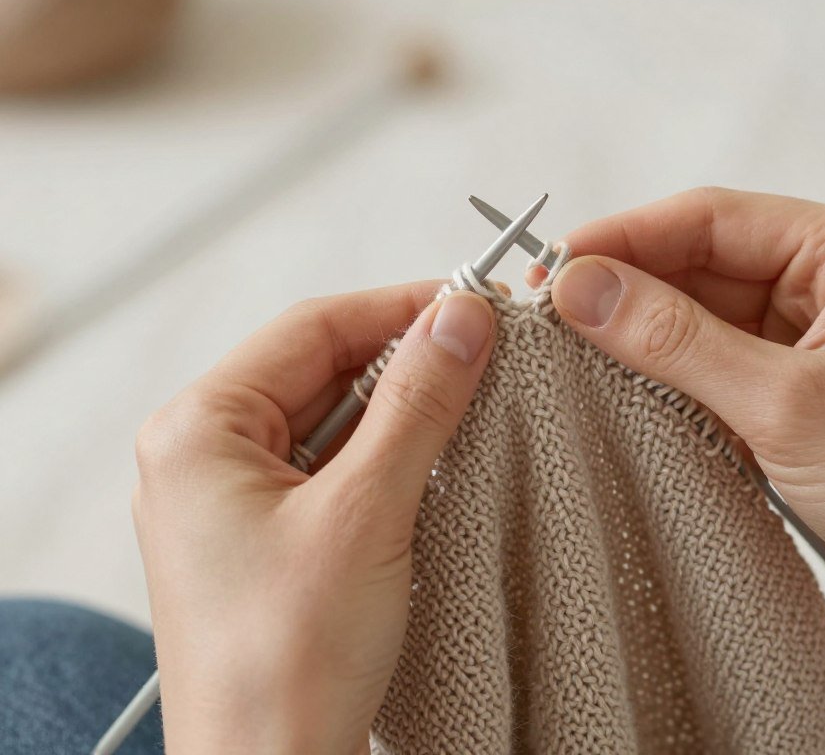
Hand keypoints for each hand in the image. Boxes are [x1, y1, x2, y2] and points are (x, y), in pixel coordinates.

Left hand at [133, 283, 496, 753]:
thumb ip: (416, 405)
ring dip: (400, 407)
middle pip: (320, 368)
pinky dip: (386, 454)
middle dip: (404, 358)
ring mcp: (234, 497)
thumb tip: (459, 321)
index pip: (311, 329)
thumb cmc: (286, 664)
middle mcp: (204, 454)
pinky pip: (332, 466)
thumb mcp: (365, 512)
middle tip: (484, 351)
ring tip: (471, 398)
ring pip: (331, 418)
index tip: (470, 304)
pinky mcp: (267, 534)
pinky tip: (435, 455)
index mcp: (197, 430)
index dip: (397, 308)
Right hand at [548, 187, 824, 717]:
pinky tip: (614, 392)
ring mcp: (804, 344)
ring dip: (636, 337)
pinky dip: (660, 381)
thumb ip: (675, 338)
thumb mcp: (784, 402)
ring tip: (566, 355)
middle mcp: (824, 286)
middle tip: (545, 318)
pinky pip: (706, 370)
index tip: (551, 267)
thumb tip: (580, 286)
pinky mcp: (787, 398)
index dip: (625, 237)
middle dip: (623, 288)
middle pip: (697, 265)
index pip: (710, 219)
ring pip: (696, 320)